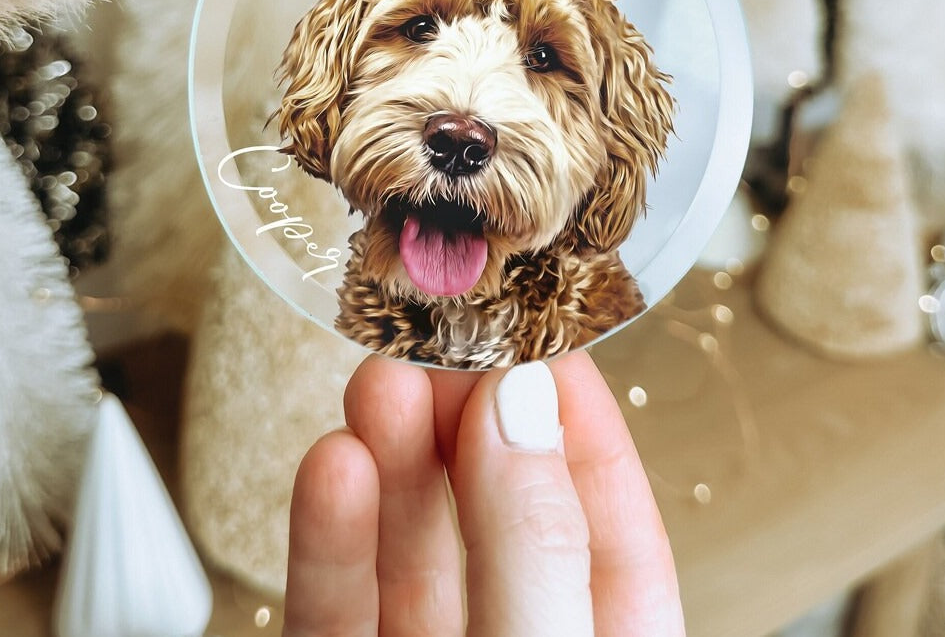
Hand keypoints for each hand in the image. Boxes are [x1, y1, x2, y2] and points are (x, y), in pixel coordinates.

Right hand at [285, 352, 683, 636]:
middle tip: (442, 342)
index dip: (578, 423)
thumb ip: (533, 543)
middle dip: (469, 421)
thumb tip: (522, 399)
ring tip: (381, 379)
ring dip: (393, 460)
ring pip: (414, 553)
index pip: (614, 528)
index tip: (539, 336)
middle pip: (501, 520)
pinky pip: (337, 607)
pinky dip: (331, 536)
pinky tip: (333, 464)